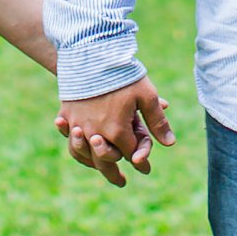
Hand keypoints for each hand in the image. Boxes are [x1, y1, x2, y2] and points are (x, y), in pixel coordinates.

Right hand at [55, 75, 173, 188]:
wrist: (92, 53)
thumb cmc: (123, 74)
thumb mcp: (146, 95)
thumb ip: (157, 121)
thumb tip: (170, 144)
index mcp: (118, 132)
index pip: (130, 153)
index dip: (140, 161)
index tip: (146, 168)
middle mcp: (96, 133)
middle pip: (105, 162)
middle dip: (113, 175)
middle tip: (121, 182)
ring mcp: (78, 125)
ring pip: (83, 154)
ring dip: (92, 163)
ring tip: (99, 168)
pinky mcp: (67, 113)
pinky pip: (68, 137)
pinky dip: (74, 144)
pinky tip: (79, 145)